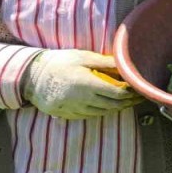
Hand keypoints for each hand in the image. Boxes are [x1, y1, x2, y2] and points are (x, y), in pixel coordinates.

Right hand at [22, 50, 139, 119]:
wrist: (31, 76)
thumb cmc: (59, 62)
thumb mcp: (82, 57)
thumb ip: (105, 62)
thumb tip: (125, 63)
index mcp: (87, 84)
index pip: (117, 94)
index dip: (131, 94)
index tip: (140, 90)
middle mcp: (82, 100)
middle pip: (113, 106)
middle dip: (128, 103)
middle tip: (138, 97)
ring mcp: (74, 109)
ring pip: (102, 112)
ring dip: (116, 108)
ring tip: (126, 101)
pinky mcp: (67, 115)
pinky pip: (90, 115)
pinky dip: (102, 111)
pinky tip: (107, 105)